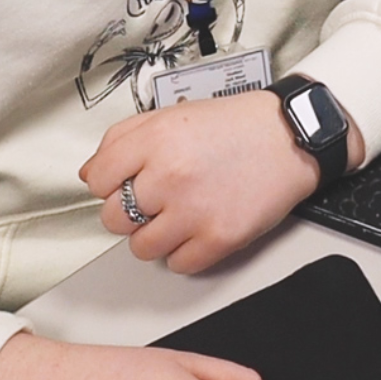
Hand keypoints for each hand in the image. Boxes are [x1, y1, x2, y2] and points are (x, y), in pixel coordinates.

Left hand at [79, 90, 365, 273]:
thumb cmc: (234, 126)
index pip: (98, 180)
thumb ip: (123, 138)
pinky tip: (199, 228)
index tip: (125, 183)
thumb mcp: (172, 115)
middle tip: (156, 201)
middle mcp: (169, 175)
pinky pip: (178, 265)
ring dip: (155, 236)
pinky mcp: (218, 238)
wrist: (290, 137)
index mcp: (155, 140)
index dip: (109, 184)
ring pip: (141, 248)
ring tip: (179, 216)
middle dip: (130, 212)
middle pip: (113, 219)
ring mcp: (193, 211)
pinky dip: (185, 252)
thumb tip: (91, 174)